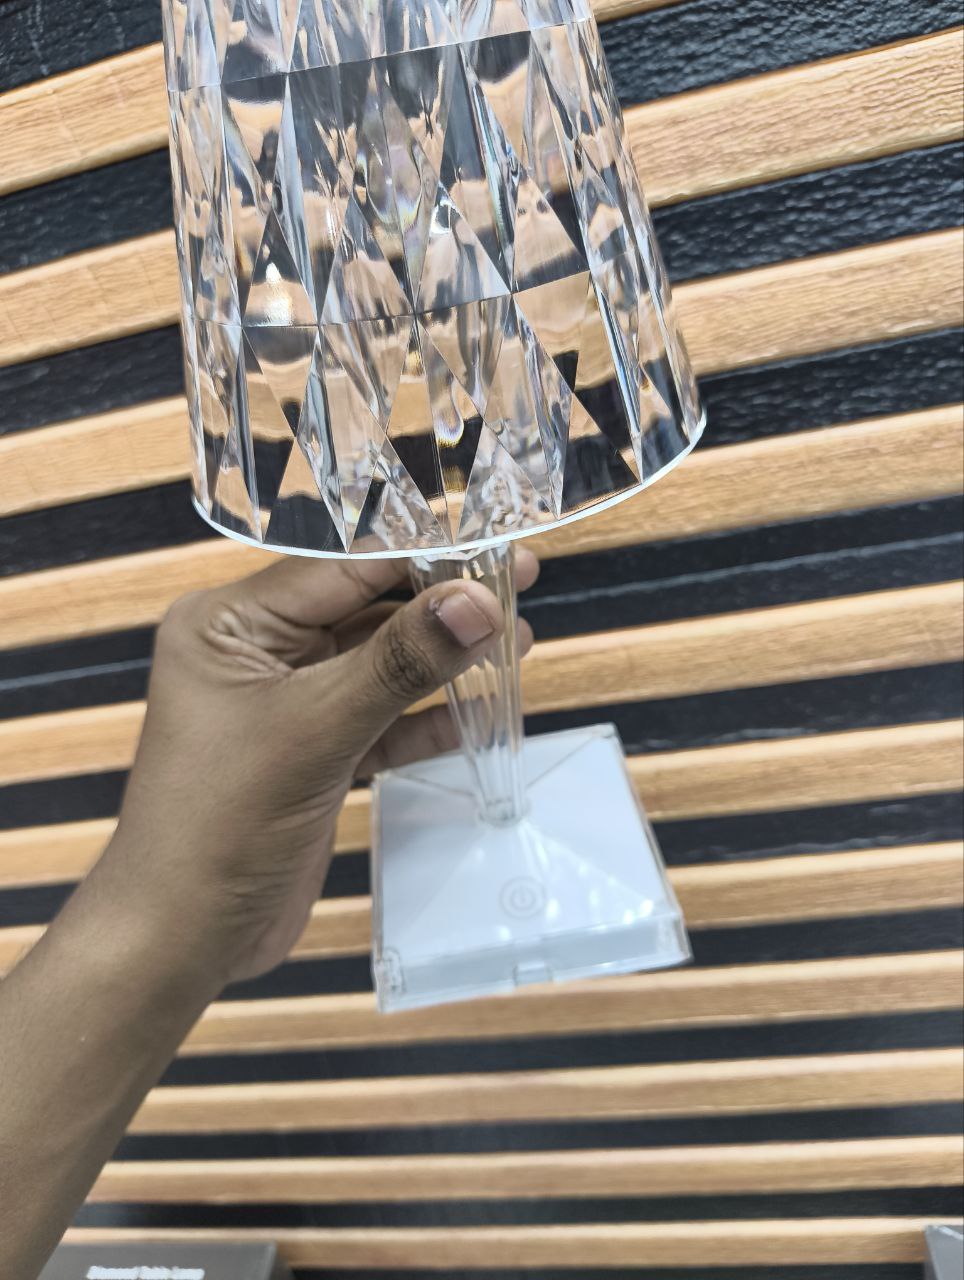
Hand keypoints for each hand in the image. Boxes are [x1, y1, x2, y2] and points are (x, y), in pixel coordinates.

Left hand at [107, 550, 537, 986]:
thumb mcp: (315, 730)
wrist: (182, 937)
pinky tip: (485, 704)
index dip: (423, 555)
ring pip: (379, 663)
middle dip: (440, 602)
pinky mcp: (314, 751)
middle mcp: (255, 652)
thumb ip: (399, 662)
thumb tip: (478, 600)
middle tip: (520, 583)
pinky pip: (381, 716)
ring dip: (444, 657)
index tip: (496, 548)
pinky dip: (428, 714)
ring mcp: (286, 703)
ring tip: (519, 639)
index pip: (339, 568)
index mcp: (229, 624)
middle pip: (364, 609)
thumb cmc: (221, 823)